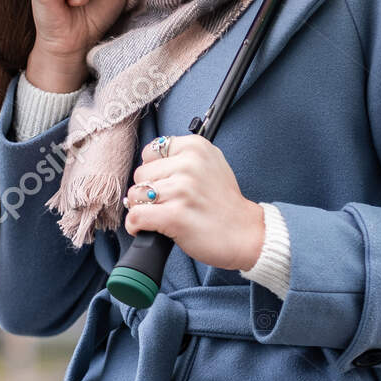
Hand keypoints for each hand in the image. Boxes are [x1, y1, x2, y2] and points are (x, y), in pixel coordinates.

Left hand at [122, 134, 265, 271]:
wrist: (245, 233)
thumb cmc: (225, 203)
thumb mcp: (211, 164)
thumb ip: (182, 158)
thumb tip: (148, 165)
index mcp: (196, 147)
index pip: (150, 152)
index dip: (154, 170)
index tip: (166, 183)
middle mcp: (189, 164)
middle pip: (140, 174)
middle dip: (148, 191)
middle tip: (168, 203)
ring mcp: (182, 189)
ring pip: (135, 195)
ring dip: (142, 209)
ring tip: (161, 215)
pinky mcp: (174, 215)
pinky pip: (135, 217)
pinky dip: (136, 226)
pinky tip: (149, 228)